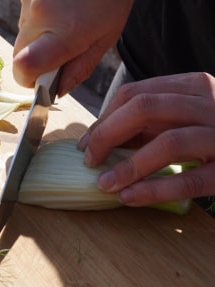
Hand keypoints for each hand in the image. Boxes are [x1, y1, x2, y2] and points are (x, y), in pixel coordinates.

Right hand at [13, 0, 132, 95]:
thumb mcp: (105, 38)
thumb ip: (79, 69)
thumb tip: (56, 91)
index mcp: (65, 31)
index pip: (23, 68)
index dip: (29, 80)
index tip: (43, 79)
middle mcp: (39, 13)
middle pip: (18, 55)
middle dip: (33, 61)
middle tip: (58, 49)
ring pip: (21, 34)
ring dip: (37, 37)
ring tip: (63, 20)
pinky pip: (24, 16)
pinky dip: (38, 19)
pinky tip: (58, 7)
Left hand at [78, 72, 214, 205]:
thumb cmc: (214, 131)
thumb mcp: (182, 117)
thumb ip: (148, 123)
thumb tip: (101, 139)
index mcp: (192, 85)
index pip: (135, 94)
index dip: (103, 119)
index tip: (86, 143)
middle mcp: (209, 103)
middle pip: (144, 109)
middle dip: (107, 135)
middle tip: (89, 160)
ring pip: (167, 142)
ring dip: (128, 166)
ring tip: (103, 183)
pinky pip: (189, 179)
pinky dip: (153, 189)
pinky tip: (129, 198)